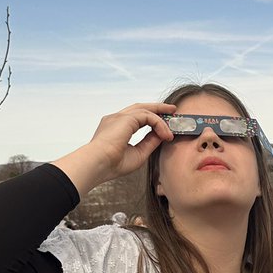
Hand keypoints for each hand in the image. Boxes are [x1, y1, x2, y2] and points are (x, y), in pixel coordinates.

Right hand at [52, 101, 176, 194]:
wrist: (98, 164)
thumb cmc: (113, 164)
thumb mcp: (138, 154)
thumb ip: (149, 143)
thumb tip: (162, 135)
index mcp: (115, 128)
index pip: (136, 118)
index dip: (152, 120)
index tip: (165, 126)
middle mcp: (116, 119)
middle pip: (140, 108)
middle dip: (157, 108)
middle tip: (173, 110)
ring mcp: (119, 117)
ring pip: (145, 110)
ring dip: (161, 117)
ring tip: (174, 123)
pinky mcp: (125, 119)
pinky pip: (148, 116)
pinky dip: (159, 124)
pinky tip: (166, 134)